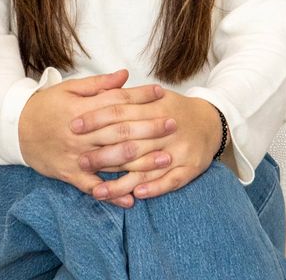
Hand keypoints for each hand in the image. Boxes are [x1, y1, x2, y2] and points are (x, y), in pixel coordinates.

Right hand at [18, 68, 165, 207]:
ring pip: (113, 160)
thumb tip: (125, 75)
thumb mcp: (70, 89)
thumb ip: (99, 85)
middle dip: (149, 128)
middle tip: (173, 124)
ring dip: (141, 161)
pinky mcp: (70, 174)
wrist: (16, 129)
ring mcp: (77, 156)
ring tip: (166, 159)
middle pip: (121, 130)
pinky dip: (112, 194)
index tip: (163, 93)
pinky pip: (94, 187)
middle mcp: (82, 134)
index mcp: (83, 110)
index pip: (118, 102)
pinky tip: (133, 199)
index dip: (141, 97)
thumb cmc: (47, 106)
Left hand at [70, 89, 223, 202]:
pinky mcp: (190, 167)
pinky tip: (135, 195)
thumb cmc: (174, 109)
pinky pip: (171, 181)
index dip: (96, 118)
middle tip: (80, 160)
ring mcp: (179, 149)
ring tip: (98, 191)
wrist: (211, 121)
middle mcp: (167, 127)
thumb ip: (128, 95)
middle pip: (130, 140)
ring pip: (147, 167)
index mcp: (155, 105)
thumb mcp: (154, 95)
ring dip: (122, 181)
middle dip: (103, 152)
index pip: (120, 110)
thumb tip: (98, 91)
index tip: (74, 126)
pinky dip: (153, 188)